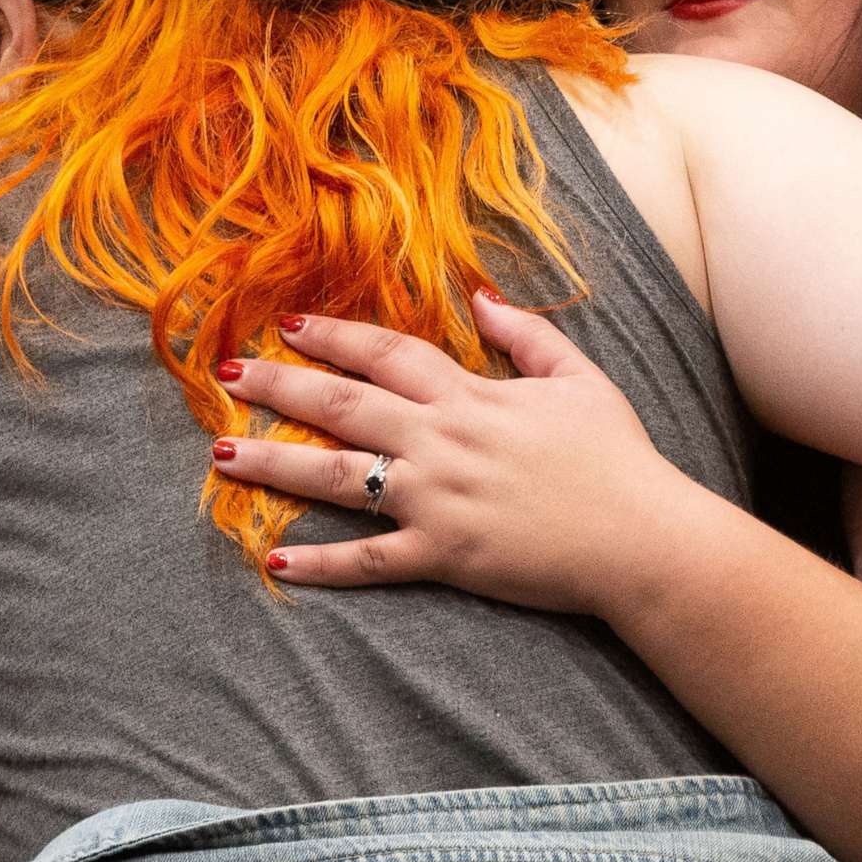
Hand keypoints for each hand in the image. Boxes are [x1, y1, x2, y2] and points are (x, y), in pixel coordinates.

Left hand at [211, 292, 710, 613]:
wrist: (641, 537)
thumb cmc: (616, 457)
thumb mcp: (578, 378)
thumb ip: (526, 334)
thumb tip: (480, 297)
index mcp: (470, 395)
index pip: (385, 353)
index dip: (334, 336)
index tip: (288, 324)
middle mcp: (441, 441)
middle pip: (343, 406)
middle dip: (279, 387)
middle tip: (226, 376)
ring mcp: (437, 500)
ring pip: (339, 478)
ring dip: (275, 465)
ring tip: (221, 454)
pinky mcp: (443, 555)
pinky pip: (370, 561)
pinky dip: (322, 564)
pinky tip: (276, 562)